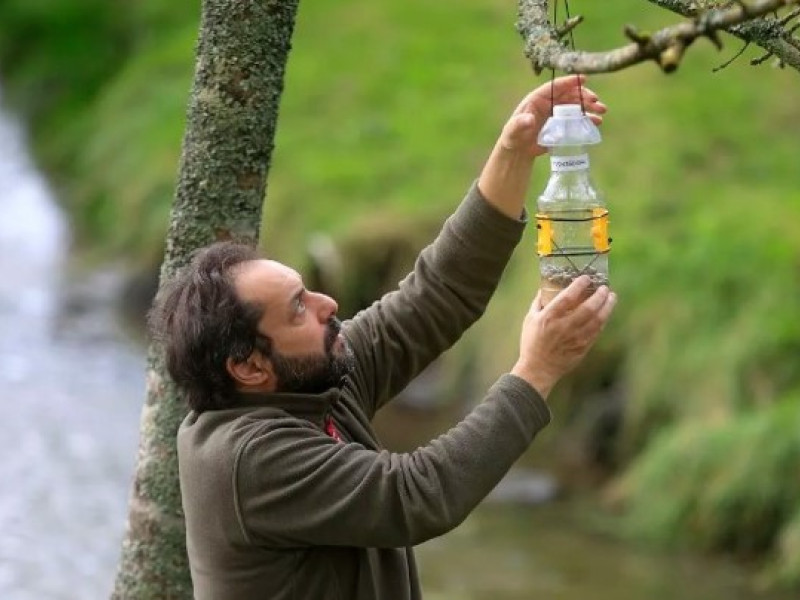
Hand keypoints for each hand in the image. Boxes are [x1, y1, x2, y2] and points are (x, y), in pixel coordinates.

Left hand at [498, 75, 606, 157]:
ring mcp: (556, 113)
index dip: (569, 82)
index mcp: (537, 99)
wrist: (518, 150)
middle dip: (584, 96)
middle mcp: (549, 102)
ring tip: (601, 111)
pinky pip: (577, 118)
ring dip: (590, 107)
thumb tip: (529, 119)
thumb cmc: (513, 137)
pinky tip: (596, 123)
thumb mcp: (513, 131)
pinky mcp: (562, 124)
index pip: (555, 86)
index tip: (583, 78)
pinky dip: (587, 119)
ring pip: (576, 105)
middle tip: (597, 102)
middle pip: (569, 95)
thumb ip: (519, 124)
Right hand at [511, 276, 616, 398]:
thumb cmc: (532, 343)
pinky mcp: (583, 348)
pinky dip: (603, 321)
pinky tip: (605, 313)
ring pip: (597, 320)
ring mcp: (576, 339)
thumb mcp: (529, 320)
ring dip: (607, 307)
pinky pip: (597, 332)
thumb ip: (538, 303)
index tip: (586, 278)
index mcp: (549, 318)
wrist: (538, 369)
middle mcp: (564, 327)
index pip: (567, 297)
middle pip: (588, 308)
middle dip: (599, 295)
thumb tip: (545, 288)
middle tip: (605, 287)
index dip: (579, 286)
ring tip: (611, 297)